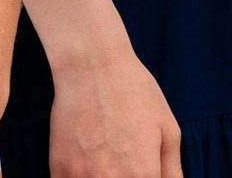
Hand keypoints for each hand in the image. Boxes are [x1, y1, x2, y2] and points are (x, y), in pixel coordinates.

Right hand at [47, 44, 181, 177]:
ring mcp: (81, 177)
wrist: (91, 65)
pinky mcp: (59, 170)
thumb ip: (172, 170)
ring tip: (107, 159)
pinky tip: (88, 164)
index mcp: (143, 174)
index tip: (144, 171)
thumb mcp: (168, 129)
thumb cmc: (134, 92)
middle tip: (125, 161)